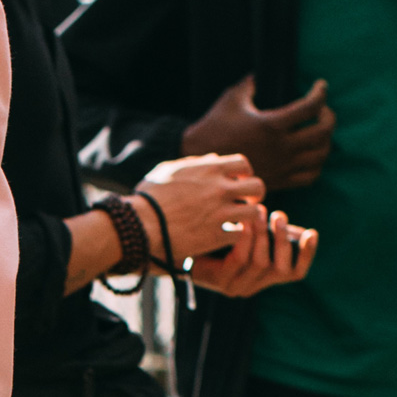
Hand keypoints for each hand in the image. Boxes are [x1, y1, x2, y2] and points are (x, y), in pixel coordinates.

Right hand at [134, 151, 264, 258]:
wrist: (139, 225)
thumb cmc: (148, 197)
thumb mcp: (168, 170)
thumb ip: (194, 163)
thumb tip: (212, 159)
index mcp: (210, 169)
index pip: (243, 164)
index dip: (243, 174)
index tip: (237, 183)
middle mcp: (219, 189)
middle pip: (257, 187)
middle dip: (253, 195)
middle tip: (244, 203)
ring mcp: (220, 214)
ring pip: (253, 212)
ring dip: (247, 217)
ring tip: (236, 221)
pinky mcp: (216, 237)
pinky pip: (239, 234)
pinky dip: (233, 236)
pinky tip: (224, 236)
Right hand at [181, 74, 334, 189]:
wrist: (203, 163)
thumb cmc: (214, 128)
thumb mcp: (231, 99)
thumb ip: (250, 84)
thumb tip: (259, 75)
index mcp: (270, 124)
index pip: (311, 106)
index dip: (321, 92)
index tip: (321, 86)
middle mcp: (280, 147)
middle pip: (323, 131)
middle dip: (329, 117)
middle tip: (323, 110)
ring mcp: (281, 166)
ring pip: (320, 155)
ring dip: (326, 140)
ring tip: (318, 131)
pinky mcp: (279, 181)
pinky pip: (310, 176)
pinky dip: (317, 164)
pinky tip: (310, 154)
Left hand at [187, 207, 317, 298]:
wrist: (184, 245)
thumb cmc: (221, 237)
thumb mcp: (254, 236)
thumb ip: (276, 235)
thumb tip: (308, 233)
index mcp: (266, 277)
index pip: (296, 273)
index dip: (307, 254)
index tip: (312, 233)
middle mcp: (254, 286)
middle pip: (280, 268)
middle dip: (281, 239)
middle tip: (278, 216)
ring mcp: (237, 287)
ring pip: (261, 263)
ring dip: (263, 236)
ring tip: (260, 212)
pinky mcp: (221, 282)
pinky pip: (239, 260)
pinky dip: (245, 240)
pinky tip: (243, 223)